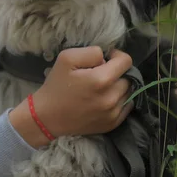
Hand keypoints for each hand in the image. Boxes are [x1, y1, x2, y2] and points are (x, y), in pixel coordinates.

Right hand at [9, 47, 132, 148]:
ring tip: (101, 87)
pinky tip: (104, 98)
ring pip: (129, 91)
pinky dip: (119, 99)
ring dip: (118, 86)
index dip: (116, 55)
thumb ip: (91, 52)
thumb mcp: (66, 58)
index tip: (104, 59)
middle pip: (128, 76)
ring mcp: (113, 113)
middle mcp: (112, 98)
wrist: (48, 117)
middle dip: (116, 72)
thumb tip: (106, 58)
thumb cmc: (56, 86)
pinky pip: (126, 106)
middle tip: (99, 73)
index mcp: (101, 80)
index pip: (126, 61)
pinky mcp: (112, 124)